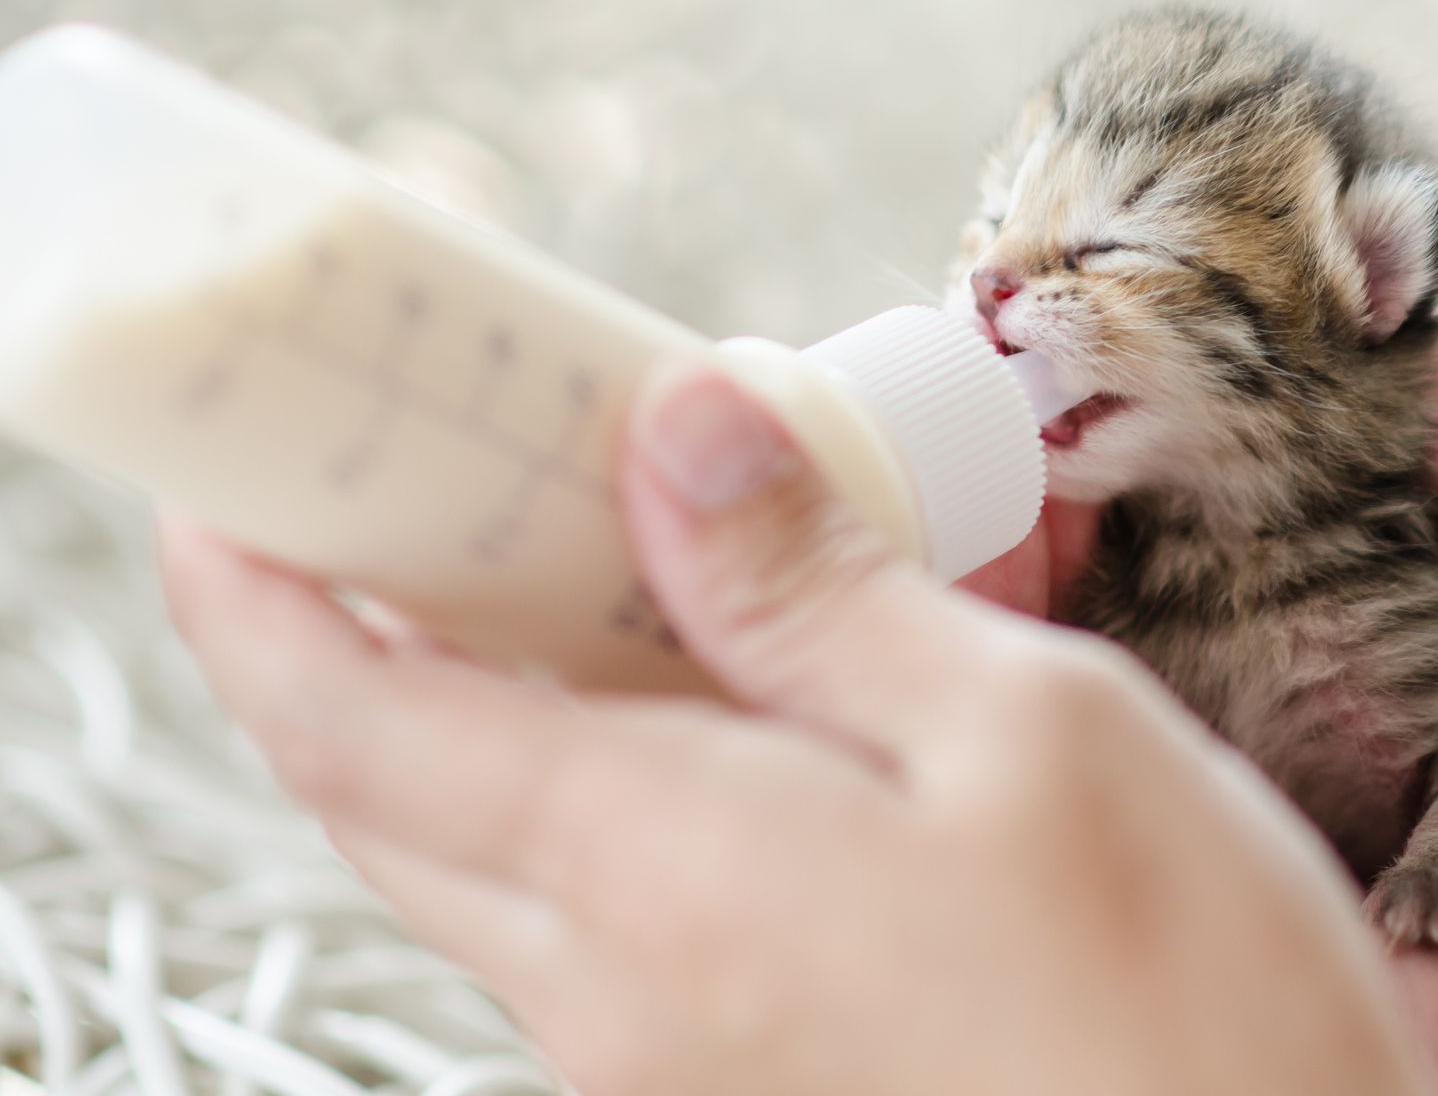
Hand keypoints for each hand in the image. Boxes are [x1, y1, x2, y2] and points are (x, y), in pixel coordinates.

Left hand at [160, 367, 1436, 1095]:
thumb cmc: (1181, 998)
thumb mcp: (1026, 733)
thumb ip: (820, 591)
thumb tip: (681, 432)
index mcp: (663, 876)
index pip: (355, 725)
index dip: (255, 597)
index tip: (230, 486)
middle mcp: (619, 988)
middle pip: (397, 787)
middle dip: (370, 625)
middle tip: (437, 480)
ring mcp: (668, 1051)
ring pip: (497, 849)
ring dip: (496, 700)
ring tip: (599, 561)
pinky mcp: (736, 1075)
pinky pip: (599, 909)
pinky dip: (602, 783)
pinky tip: (727, 704)